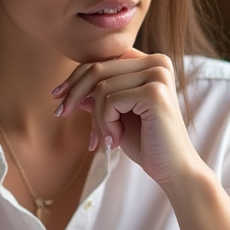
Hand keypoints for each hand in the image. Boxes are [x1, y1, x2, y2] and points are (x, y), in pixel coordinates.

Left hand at [52, 50, 204, 188]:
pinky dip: (105, 124)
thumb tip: (71, 88)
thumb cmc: (146, 143)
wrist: (173, 170)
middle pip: (98, 69)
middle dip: (74, 94)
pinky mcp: (154, 93)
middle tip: (60, 113)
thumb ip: (99, 98)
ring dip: (97, 119)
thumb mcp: (116, 116)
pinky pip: (110, 101)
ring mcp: (158, 76)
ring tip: (108, 138)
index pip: (104, 59)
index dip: (76, 76)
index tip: (57, 95)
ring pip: (101, 88)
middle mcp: (158, 63)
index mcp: (151, 63)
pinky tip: (116, 139)